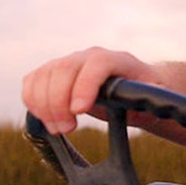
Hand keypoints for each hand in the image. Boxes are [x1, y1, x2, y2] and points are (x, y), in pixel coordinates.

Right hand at [21, 46, 161, 134]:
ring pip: (43, 76)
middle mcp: (86, 56)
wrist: (129, 82)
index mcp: (114, 59)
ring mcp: (66, 62)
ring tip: (59, 129)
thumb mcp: (153, 93)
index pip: (96, 64)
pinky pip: (31, 82)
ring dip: (44, 106)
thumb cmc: (142, 89)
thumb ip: (153, 94)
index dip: (84, 85)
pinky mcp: (50, 73)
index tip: (79, 111)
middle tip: (67, 129)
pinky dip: (32, 102)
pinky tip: (46, 119)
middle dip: (60, 103)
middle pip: (64, 70)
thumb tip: (151, 96)